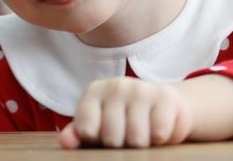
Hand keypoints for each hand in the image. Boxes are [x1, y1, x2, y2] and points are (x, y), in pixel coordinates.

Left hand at [60, 77, 193, 148]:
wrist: (167, 104)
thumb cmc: (124, 118)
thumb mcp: (98, 124)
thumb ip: (78, 134)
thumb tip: (65, 143)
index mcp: (94, 91)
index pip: (85, 130)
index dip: (94, 140)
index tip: (100, 135)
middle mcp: (116, 86)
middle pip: (111, 138)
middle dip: (120, 145)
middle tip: (126, 135)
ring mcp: (141, 89)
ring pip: (137, 140)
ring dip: (142, 145)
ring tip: (143, 133)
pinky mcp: (165, 97)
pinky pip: (159, 135)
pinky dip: (161, 140)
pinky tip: (159, 129)